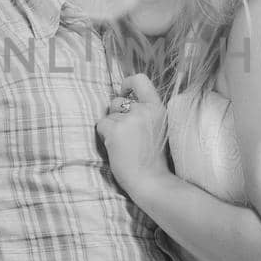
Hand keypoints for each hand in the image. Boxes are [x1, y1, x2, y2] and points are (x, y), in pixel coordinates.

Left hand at [95, 73, 170, 194]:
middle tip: (128, 137)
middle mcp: (145, 109)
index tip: (124, 92)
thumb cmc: (153, 160)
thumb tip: (123, 99)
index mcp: (158, 108)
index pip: (140, 80)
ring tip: (125, 145)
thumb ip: (145, 113)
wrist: (152, 181)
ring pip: (109, 115)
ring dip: (111, 129)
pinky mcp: (116, 129)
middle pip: (118, 100)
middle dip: (116, 115)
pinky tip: (117, 149)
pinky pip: (101, 125)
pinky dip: (104, 137)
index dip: (127, 83)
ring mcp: (130, 118)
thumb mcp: (158, 128)